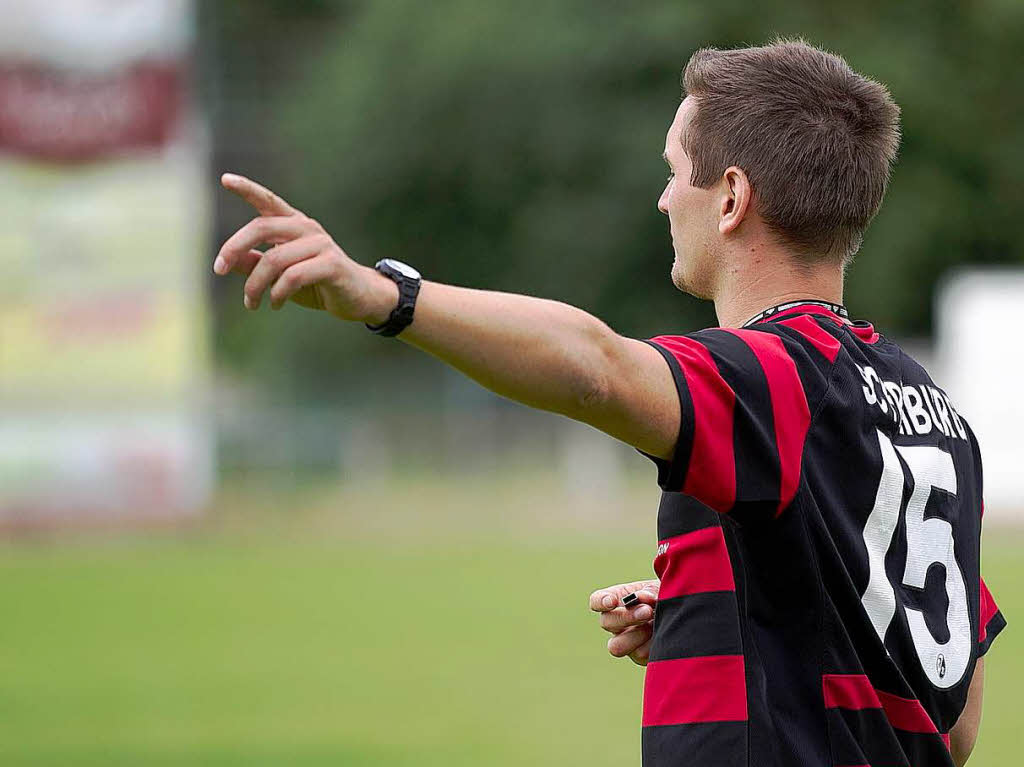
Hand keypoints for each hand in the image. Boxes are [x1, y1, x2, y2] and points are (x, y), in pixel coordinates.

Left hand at [214, 173, 397, 320]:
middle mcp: (307, 228)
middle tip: (219, 269)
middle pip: (262, 227)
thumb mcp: (281, 275)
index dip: (248, 188)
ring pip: (274, 259)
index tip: (225, 179)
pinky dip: (278, 293)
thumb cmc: (317, 284)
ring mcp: (321, 244)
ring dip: (256, 285)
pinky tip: (275, 304)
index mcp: (295, 225)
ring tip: (252, 304)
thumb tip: (227, 262)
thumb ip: (256, 264)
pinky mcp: (331, 264)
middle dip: (234, 247)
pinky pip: (293, 277)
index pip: (268, 201)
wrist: (358, 299)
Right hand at [588, 579, 658, 665]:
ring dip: (638, 634)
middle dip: (627, 617)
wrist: (680, 614)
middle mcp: (616, 623)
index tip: (612, 601)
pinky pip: (640, 654)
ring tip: (655, 625)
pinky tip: (664, 634)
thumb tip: (641, 597)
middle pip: (606, 623)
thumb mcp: (657, 589)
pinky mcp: (639, 656)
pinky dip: (653, 644)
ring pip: (617, 646)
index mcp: (615, 601)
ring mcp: (625, 641)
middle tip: (647, 611)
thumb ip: (648, 592)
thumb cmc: (665, 597)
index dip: (601, 602)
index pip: (597, 601)